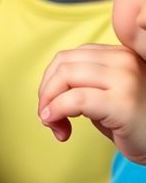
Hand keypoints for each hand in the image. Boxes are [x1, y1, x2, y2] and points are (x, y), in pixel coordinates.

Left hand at [38, 43, 145, 163]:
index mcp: (120, 54)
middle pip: (63, 64)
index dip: (49, 82)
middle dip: (45, 93)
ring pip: (66, 77)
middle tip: (47, 118)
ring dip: (48, 103)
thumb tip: (46, 95)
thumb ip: (83, 85)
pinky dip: (57, 111)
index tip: (49, 107)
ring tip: (54, 125)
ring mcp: (125, 80)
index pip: (68, 57)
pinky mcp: (122, 103)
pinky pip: (75, 99)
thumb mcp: (109, 96)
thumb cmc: (136, 125)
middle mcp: (124, 60)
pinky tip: (59, 128)